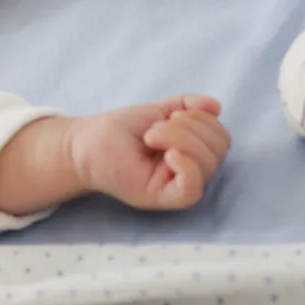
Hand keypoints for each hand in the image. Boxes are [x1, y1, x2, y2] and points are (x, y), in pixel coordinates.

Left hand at [69, 94, 230, 209]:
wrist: (84, 143)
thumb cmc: (118, 130)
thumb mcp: (157, 110)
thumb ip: (187, 106)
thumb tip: (215, 106)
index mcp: (192, 151)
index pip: (220, 137)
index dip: (203, 119)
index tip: (170, 114)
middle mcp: (189, 170)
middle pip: (218, 149)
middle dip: (190, 127)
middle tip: (155, 128)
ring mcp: (175, 185)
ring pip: (207, 165)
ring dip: (181, 139)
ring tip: (150, 136)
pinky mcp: (161, 197)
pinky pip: (191, 190)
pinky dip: (187, 167)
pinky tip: (168, 154)